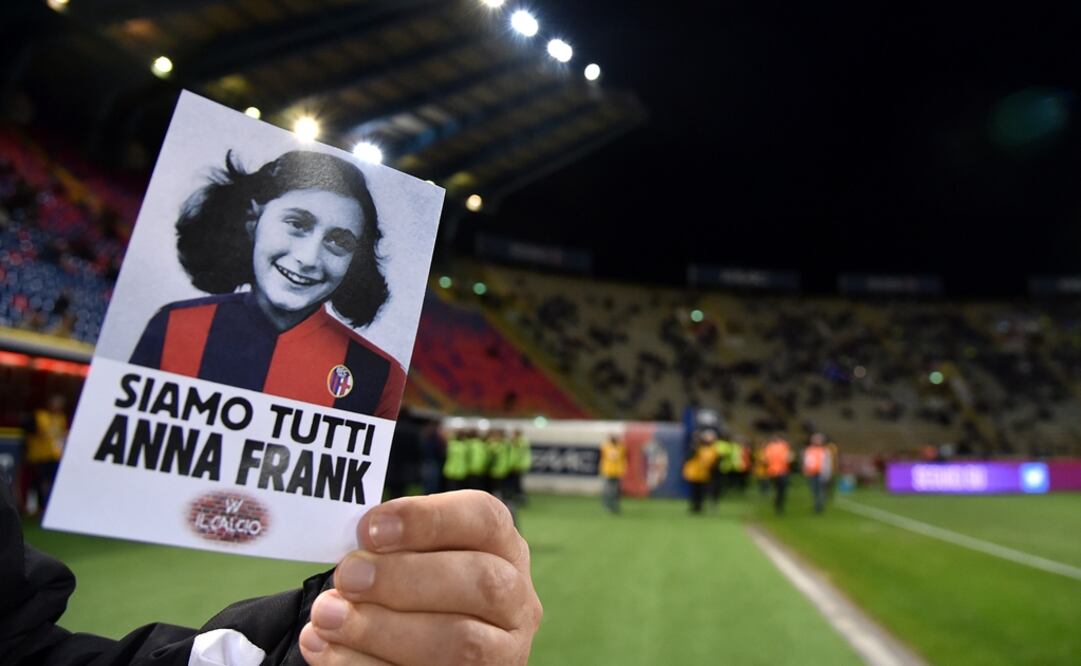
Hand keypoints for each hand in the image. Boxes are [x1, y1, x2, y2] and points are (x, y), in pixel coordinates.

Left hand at [299, 491, 541, 664]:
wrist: (411, 648)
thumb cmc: (412, 590)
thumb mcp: (414, 558)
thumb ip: (392, 548)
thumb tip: (354, 551)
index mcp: (503, 548)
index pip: (484, 518)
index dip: (427, 519)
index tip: (369, 528)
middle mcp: (516, 599)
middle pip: (481, 582)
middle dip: (405, 578)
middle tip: (347, 576)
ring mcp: (503, 651)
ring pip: (460, 643)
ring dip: (383, 629)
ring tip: (327, 617)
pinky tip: (325, 650)